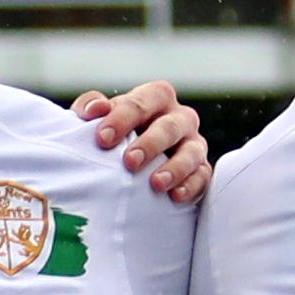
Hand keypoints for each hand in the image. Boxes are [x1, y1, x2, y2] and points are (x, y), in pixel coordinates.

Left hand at [75, 81, 211, 205]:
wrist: (131, 161)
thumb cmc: (115, 134)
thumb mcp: (100, 117)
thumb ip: (92, 106)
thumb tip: (95, 109)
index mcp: (155, 98)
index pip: (142, 102)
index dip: (122, 119)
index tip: (103, 139)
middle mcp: (179, 118)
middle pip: (169, 126)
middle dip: (150, 144)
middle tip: (130, 162)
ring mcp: (193, 143)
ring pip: (191, 151)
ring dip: (175, 168)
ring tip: (156, 184)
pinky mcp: (200, 169)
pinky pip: (202, 176)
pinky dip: (191, 186)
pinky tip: (175, 196)